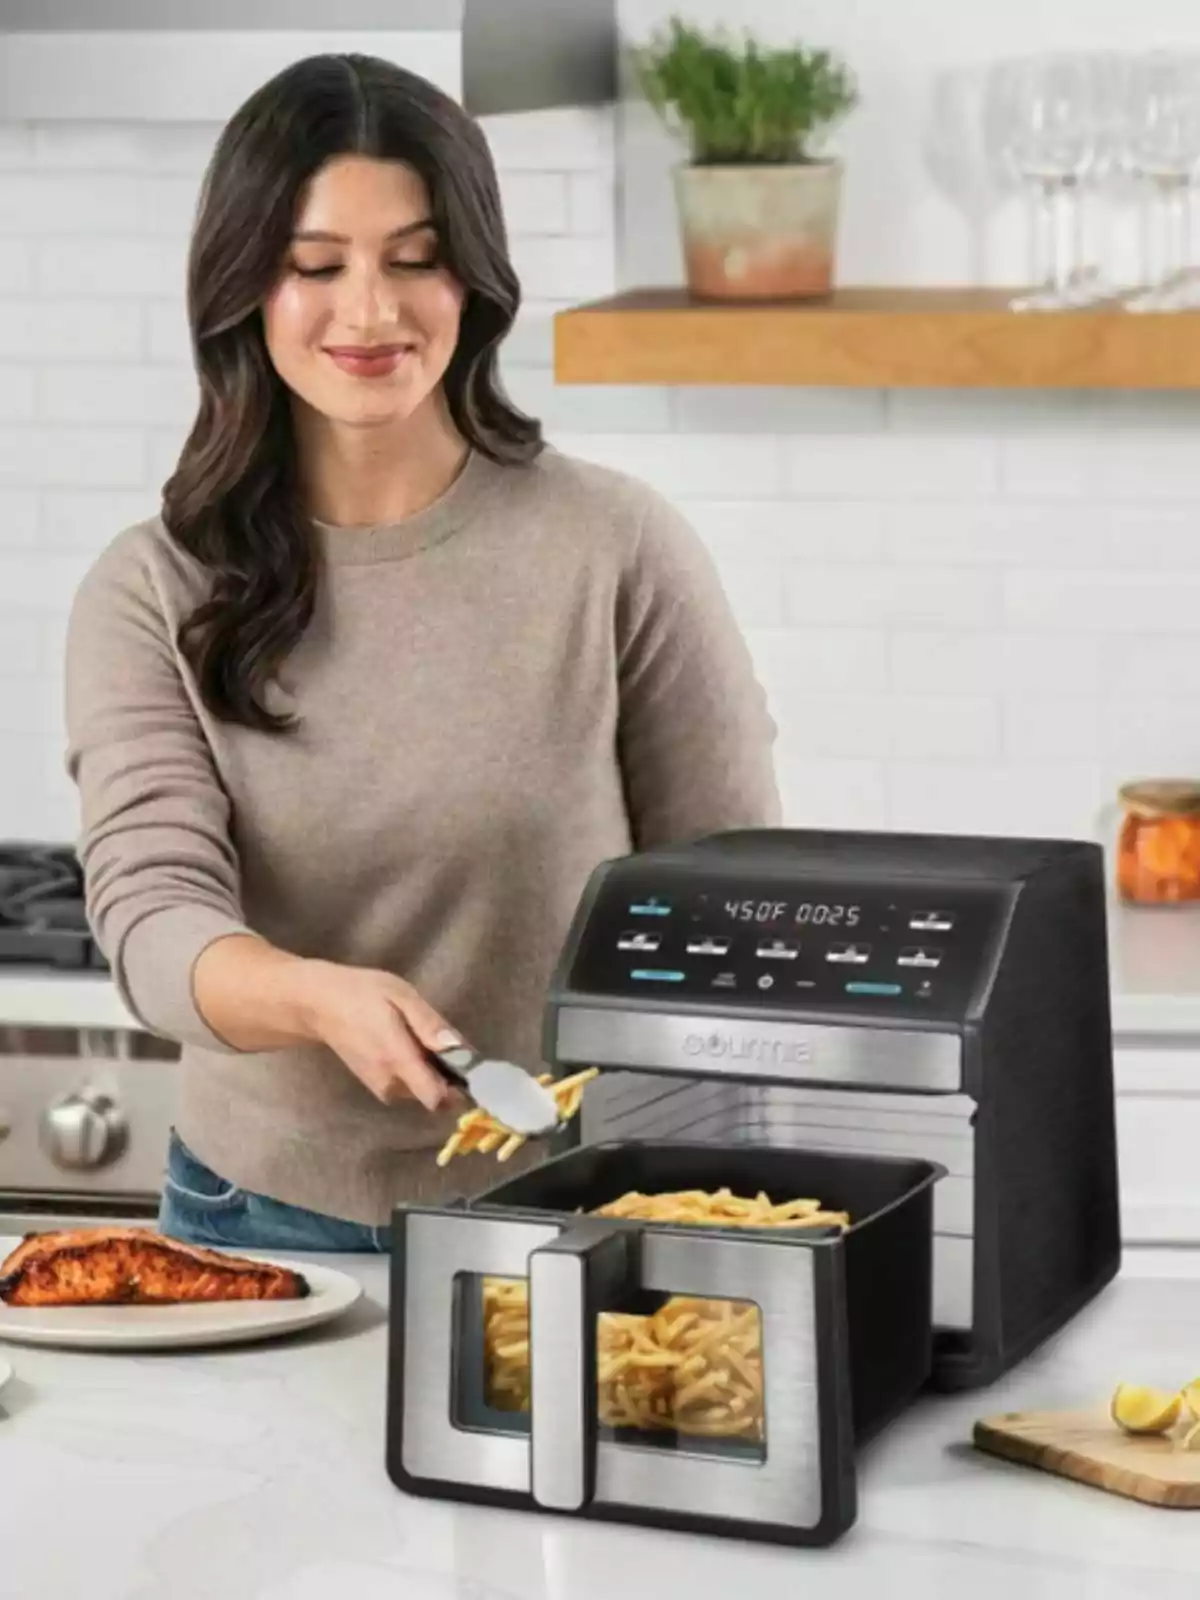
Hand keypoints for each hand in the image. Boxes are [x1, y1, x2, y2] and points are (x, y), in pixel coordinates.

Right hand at [293, 960, 463, 1111]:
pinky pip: (408, 1086)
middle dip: (448, 1076)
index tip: (472, 1069)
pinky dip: (417, 1072)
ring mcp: (380, 1087)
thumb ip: (429, 1024)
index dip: (460, 1088)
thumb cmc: (362, 993)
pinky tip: (408, 1046)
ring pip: (422, 1091)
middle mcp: (390, 1083)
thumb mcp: (400, 995)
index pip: (436, 1098)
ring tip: (420, 1039)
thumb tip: (458, 1048)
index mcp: (397, 1060)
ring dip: (432, 1073)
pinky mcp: (376, 1086)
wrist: (318, 1005)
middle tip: (443, 1042)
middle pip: (435, 1095)